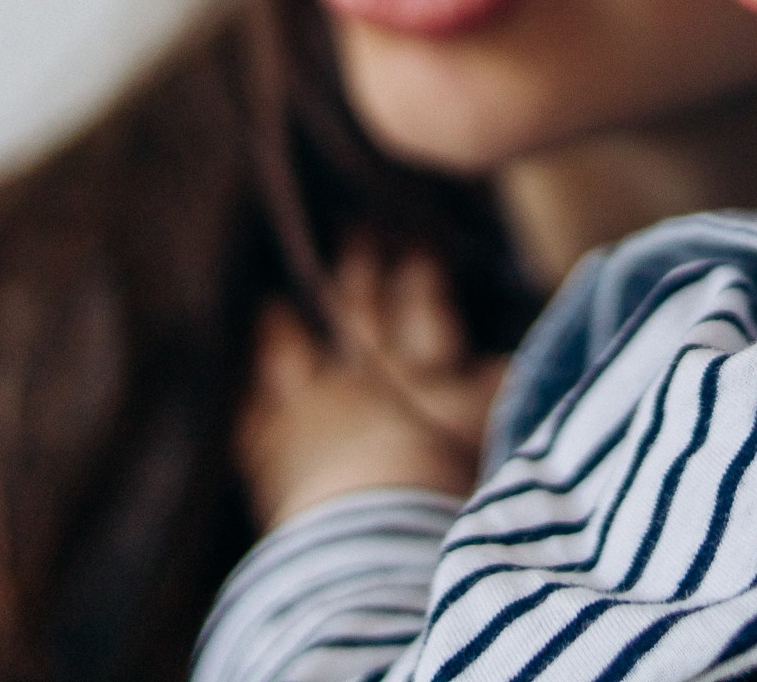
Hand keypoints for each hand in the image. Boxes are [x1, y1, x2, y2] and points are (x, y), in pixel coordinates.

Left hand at [236, 241, 506, 529]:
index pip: (424, 308)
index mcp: (425, 372)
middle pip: (360, 312)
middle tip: (354, 230)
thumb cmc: (449, 481)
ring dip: (285, 326)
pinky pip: (253, 413)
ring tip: (273, 304)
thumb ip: (502, 386)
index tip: (417, 244)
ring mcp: (312, 408)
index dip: (422, 277)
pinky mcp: (273, 450)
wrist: (378, 526)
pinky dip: (249, 396)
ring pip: (293, 351)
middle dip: (360, 271)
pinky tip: (242, 387)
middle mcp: (364, 376)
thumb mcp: (494, 427)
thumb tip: (514, 358)